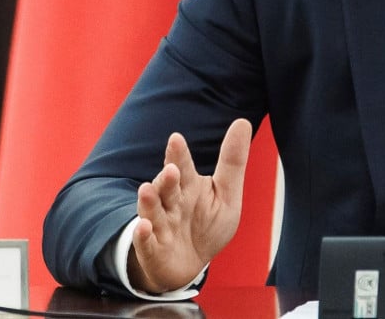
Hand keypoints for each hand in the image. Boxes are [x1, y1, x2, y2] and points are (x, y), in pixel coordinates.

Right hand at [127, 118, 251, 292]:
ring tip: (146, 189)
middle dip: (166, 179)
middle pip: (166, 188)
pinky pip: (145, 243)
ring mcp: (160, 226)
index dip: (178, 154)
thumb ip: (232, 161)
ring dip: (149, 202)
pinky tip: (143, 227)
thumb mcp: (226, 193)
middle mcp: (170, 203)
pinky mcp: (153, 251)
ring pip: (152, 211)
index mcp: (188, 187)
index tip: (176, 138)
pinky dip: (142, 236)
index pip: (182, 167)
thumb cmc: (207, 224)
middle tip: (171, 170)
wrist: (189, 264)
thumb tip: (242, 121)